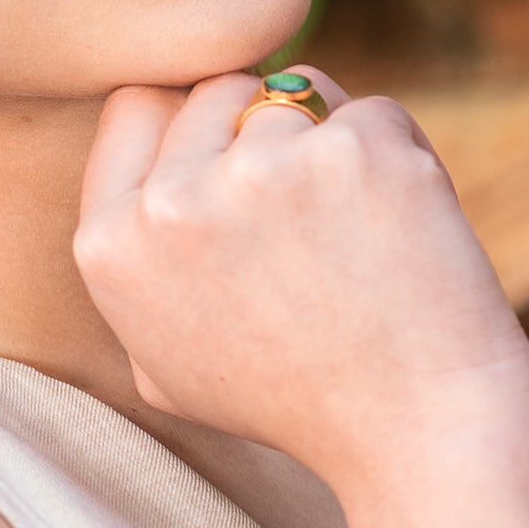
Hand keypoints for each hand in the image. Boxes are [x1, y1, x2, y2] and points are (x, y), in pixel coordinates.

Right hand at [72, 68, 528, 498]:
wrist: (418, 438)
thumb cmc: (295, 401)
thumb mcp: (161, 360)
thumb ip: (134, 264)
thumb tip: (143, 172)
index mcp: (110, 246)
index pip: (138, 106)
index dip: (193, 130)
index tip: (236, 174)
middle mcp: (171, 202)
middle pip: (216, 89)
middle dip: (263, 131)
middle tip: (309, 220)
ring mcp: (262, 169)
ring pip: (297, 91)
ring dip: (330, 141)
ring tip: (354, 234)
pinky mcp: (353, 152)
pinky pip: (372, 113)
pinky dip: (396, 158)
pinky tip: (401, 232)